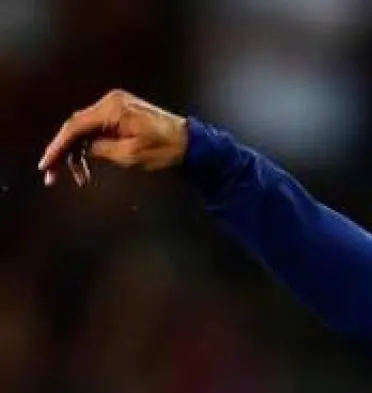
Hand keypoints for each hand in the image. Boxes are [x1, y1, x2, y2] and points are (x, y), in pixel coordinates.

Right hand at [38, 89, 188, 186]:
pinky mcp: (121, 115)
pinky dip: (91, 147)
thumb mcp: (131, 155)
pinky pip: (97, 129)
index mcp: (113, 109)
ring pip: (85, 130)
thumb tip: (84, 150)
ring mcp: (116, 107)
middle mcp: (111, 102)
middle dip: (64, 152)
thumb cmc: (165, 149)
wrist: (192, 144)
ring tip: (79, 178)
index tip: (46, 164)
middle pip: (76, 127)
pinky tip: (87, 165)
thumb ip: (101, 150)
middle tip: (52, 176)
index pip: (75, 127)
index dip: (58, 147)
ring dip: (78, 153)